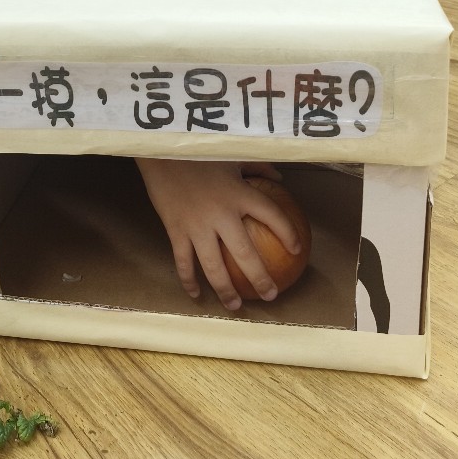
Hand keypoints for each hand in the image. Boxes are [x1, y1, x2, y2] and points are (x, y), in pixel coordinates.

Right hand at [136, 157, 301, 310]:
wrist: (161, 152)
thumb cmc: (200, 152)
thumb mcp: (233, 155)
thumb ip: (258, 167)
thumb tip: (280, 178)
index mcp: (240, 194)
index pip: (272, 216)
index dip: (287, 233)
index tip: (296, 249)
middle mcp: (222, 214)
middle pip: (245, 254)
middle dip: (260, 279)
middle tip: (270, 296)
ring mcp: (197, 226)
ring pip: (214, 266)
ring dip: (225, 290)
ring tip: (235, 306)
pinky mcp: (176, 231)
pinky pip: (184, 262)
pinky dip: (189, 280)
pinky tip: (196, 295)